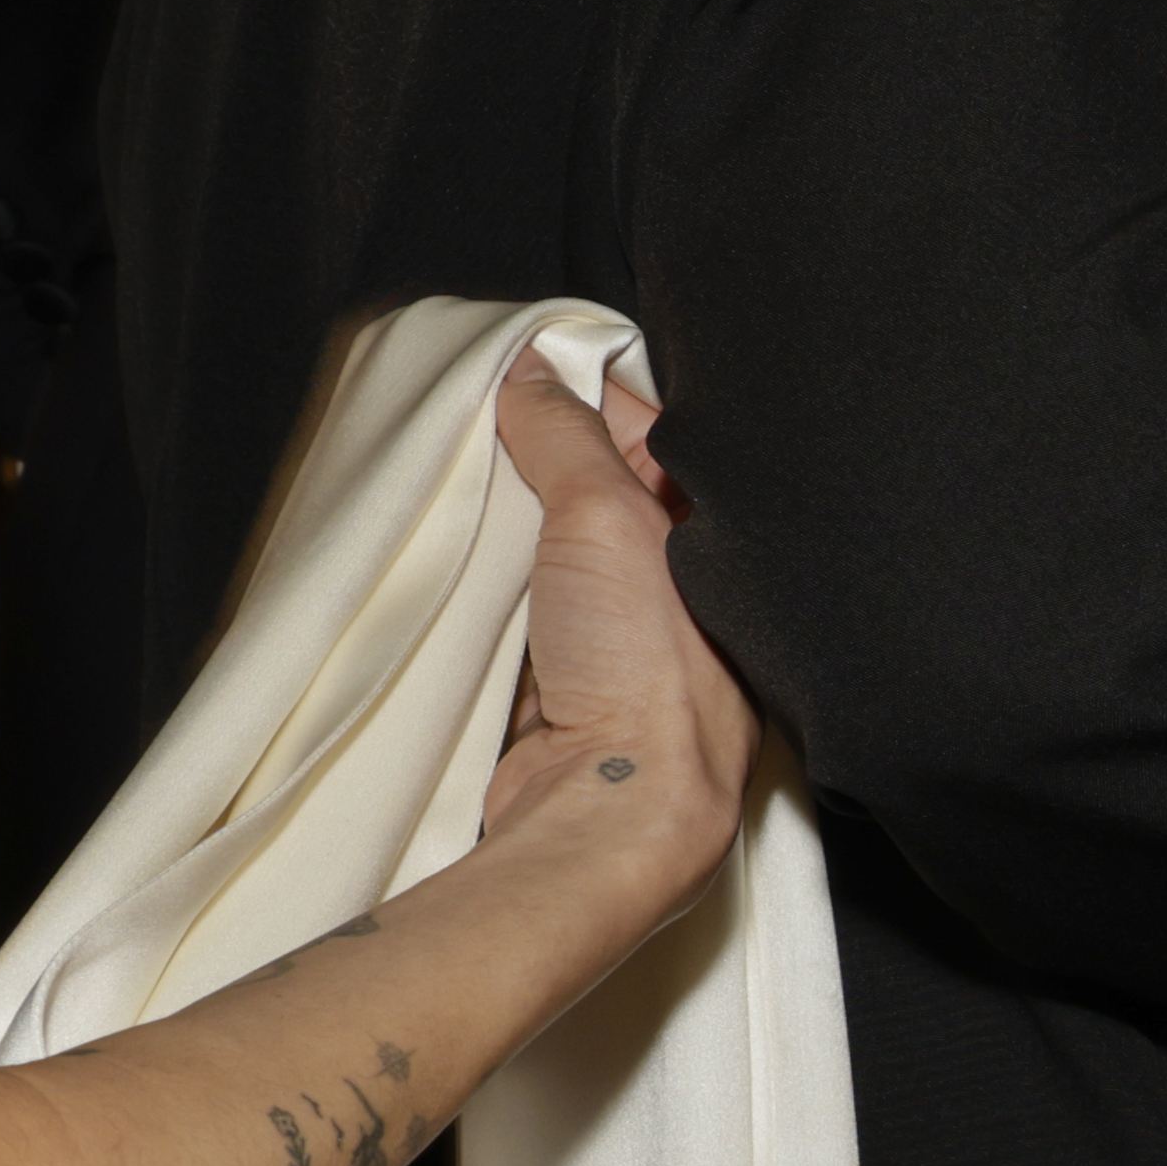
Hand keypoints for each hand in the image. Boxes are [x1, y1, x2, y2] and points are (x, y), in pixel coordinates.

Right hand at [477, 354, 755, 894]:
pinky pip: (512, 594)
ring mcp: (615, 622)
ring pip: (547, 536)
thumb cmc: (649, 674)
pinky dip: (482, 568)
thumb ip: (571, 439)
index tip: (524, 360)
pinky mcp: (560, 665)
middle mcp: (676, 574)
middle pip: (593, 480)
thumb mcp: (609, 520)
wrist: (611, 805)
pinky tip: (448, 539)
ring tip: (452, 463)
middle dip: (535, 446)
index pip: (655, 430)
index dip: (590, 390)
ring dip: (503, 508)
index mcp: (719, 535)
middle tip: (471, 406)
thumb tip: (533, 374)